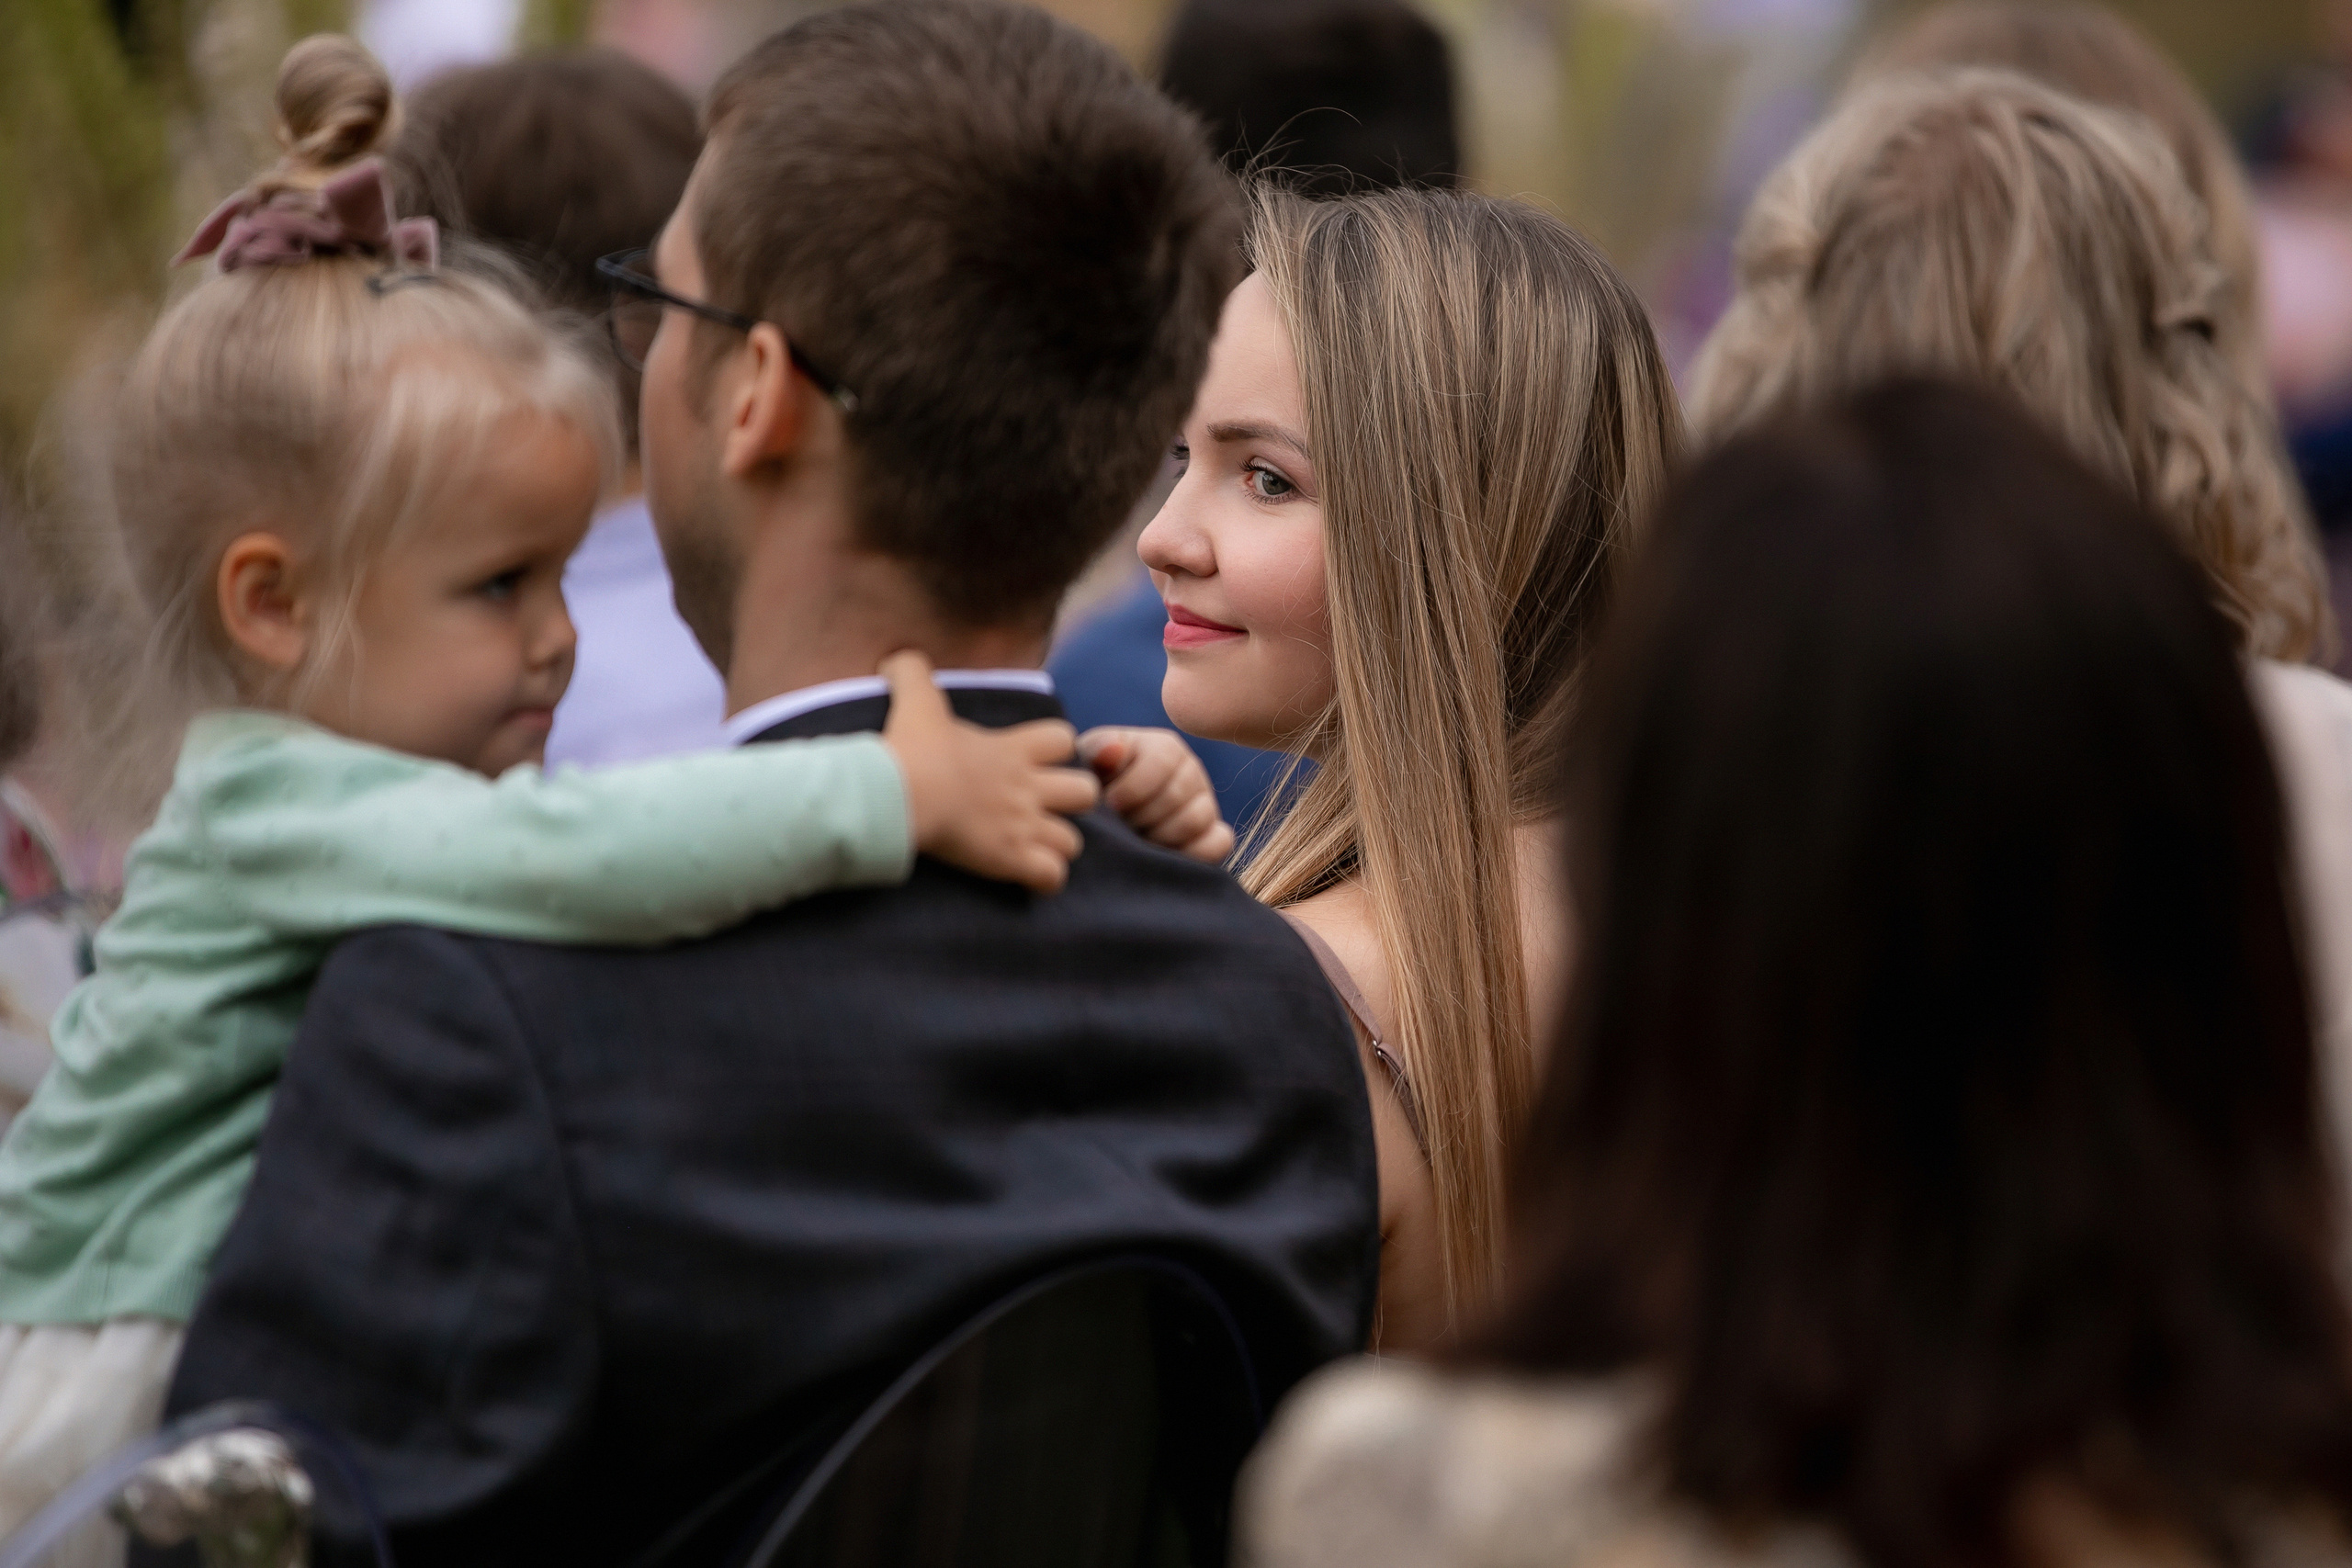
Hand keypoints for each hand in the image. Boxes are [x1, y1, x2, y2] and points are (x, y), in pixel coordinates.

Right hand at [881, 652, 1099, 893]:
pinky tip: (1026, 877)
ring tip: (1034, 847)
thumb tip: (896, 658)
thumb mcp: (914, 700)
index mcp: (1011, 748)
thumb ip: (912, 673)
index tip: (1038, 762)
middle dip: (1071, 802)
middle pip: (1085, 792)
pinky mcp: (1011, 859)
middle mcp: (1026, 786)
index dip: (1058, 751)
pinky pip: (1053, 876)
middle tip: (1044, 809)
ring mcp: (1023, 825)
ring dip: (1057, 845)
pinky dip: (1045, 879)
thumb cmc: (909, 749)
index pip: (1063, 739)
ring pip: (1073, 840)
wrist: (898, 795)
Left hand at [1077, 727, 1235, 864]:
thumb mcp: (1088, 762)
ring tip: (1136, 841)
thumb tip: (1113, 749)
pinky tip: (1163, 854)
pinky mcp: (1212, 832)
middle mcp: (1191, 770)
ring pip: (1197, 820)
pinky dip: (1194, 853)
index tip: (1110, 806)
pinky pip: (1219, 843)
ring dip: (1160, 836)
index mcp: (1165, 747)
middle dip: (1141, 817)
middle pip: (1177, 796)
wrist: (1101, 811)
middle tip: (1120, 827)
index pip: (1160, 763)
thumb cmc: (1094, 783)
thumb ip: (1098, 751)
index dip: (1131, 789)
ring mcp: (1205, 803)